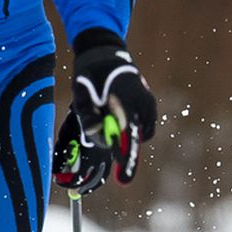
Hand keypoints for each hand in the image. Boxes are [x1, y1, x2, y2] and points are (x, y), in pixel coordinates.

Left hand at [55, 28, 158, 194]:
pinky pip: (144, 126)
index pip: (127, 135)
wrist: (104, 52)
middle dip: (123, 149)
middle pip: (135, 138)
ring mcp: (148, 102)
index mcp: (124, 99)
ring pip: (140, 133)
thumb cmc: (90, 75)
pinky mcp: (149, 103)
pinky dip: (132, 129)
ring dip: (125, 136)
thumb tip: (96, 134)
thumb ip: (87, 116)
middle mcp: (141, 102)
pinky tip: (116, 116)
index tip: (123, 179)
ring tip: (107, 119)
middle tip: (109, 147)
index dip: (126, 158)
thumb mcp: (81, 94)